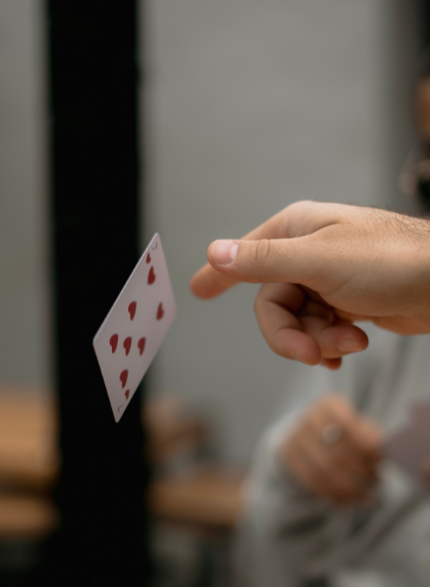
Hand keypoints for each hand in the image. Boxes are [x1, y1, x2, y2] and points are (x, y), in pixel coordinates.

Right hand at [190, 202, 429, 367]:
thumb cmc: (391, 261)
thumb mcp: (320, 261)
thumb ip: (264, 261)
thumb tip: (214, 252)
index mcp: (295, 232)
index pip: (244, 256)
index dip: (220, 275)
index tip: (196, 291)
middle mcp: (307, 252)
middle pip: (273, 305)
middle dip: (293, 335)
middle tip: (314, 354)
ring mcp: (327, 278)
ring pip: (298, 322)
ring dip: (322, 341)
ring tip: (353, 343)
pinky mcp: (347, 301)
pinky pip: (321, 329)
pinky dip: (333, 344)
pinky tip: (350, 349)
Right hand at [281, 394, 381, 504]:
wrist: (308, 433)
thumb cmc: (344, 431)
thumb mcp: (358, 424)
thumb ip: (371, 436)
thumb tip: (385, 450)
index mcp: (329, 406)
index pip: (346, 425)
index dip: (365, 444)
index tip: (382, 458)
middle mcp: (308, 420)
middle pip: (336, 451)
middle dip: (361, 470)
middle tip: (378, 478)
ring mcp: (295, 440)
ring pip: (324, 472)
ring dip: (351, 488)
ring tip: (369, 494)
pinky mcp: (290, 460)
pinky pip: (314, 484)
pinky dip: (337, 496)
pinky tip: (352, 500)